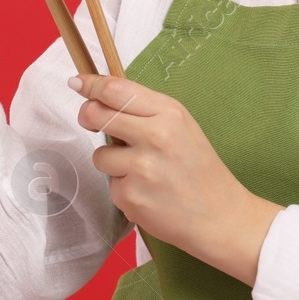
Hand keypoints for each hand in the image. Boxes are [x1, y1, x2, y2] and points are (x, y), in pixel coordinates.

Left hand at [69, 72, 285, 286]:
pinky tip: (148, 194)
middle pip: (96, 115)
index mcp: (169, 113)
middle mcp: (155, 136)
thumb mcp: (182, 127)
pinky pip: (110, 185)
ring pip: (99, 155)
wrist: (220, 217)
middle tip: (94, 122)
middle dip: (88, 117)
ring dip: (112, 162)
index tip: (78, 83)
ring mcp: (141, 168)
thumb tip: (101, 97)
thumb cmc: (200, 170)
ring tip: (143, 172)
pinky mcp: (131, 196)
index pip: (116, 90)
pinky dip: (124, 189)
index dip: (91, 85)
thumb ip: (146, 111)